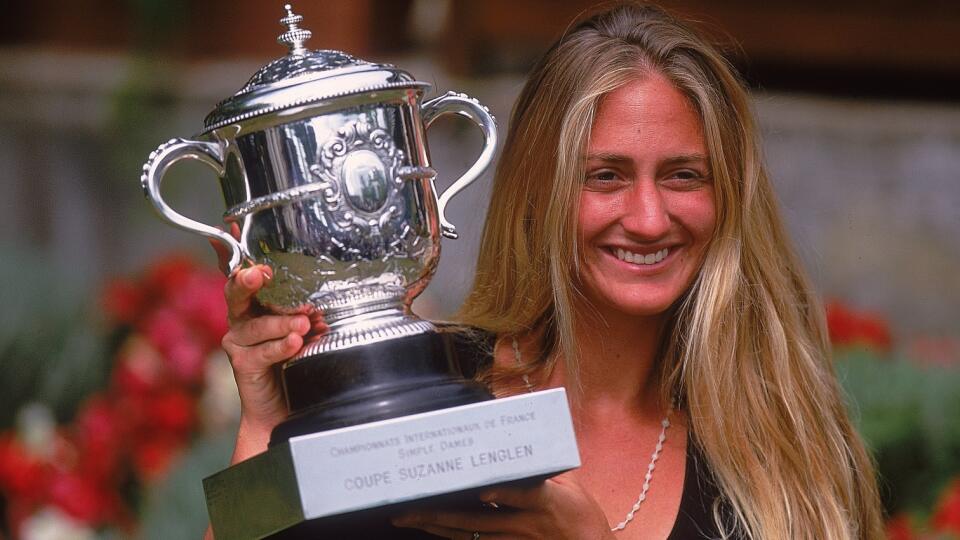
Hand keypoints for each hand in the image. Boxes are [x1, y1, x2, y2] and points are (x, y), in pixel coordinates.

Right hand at [212, 232, 327, 461]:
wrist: (286, 408)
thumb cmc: (299, 362)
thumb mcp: (310, 326)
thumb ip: (312, 305)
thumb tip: (334, 285)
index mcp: (256, 303)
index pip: (242, 272)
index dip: (233, 251)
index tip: (234, 231)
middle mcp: (242, 318)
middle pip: (235, 291)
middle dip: (247, 280)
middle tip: (259, 273)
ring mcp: (239, 342)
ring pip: (255, 325)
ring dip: (280, 322)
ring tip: (303, 323)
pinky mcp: (242, 364)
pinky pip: (260, 352)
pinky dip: (279, 346)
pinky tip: (295, 343)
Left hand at [391, 473, 614, 539]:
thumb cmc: (581, 514)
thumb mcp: (569, 484)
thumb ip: (542, 464)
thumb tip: (517, 431)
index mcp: (547, 501)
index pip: (525, 496)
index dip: (503, 494)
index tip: (483, 490)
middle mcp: (527, 524)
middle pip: (479, 521)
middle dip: (441, 514)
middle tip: (408, 507)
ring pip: (469, 536)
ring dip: (437, 527)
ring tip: (408, 518)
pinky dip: (451, 536)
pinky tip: (430, 528)